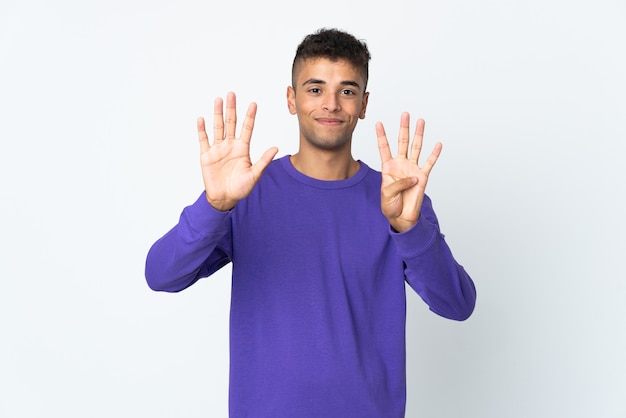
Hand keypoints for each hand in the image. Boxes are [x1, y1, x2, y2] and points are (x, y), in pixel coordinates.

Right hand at [198, 92, 277, 210]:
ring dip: (217, 114)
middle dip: (231, 109)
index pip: (247, 129)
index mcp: (242, 149)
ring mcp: (218, 149)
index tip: (253, 104)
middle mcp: (230, 146)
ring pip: (218, 127)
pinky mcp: (206, 156)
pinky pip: (204, 140)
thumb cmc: (240, 188)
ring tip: (218, 100)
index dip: (250, 116)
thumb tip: (276, 148)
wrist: (224, 199)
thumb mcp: (255, 174)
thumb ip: (264, 160)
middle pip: (231, 123)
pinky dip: (202, 130)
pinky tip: (202, 119)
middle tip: (231, 94)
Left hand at [376, 113, 441, 232]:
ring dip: (418, 134)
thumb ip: (398, 184)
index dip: (381, 136)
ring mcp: (412, 169)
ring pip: (416, 147)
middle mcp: (401, 164)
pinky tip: (438, 144)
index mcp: (388, 167)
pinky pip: (429, 163)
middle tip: (405, 114)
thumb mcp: (387, 193)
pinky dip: (434, 154)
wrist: (401, 216)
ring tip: (421, 121)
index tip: (378, 123)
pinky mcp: (423, 176)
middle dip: (403, 128)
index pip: (384, 147)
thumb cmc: (391, 205)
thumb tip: (413, 176)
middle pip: (402, 142)